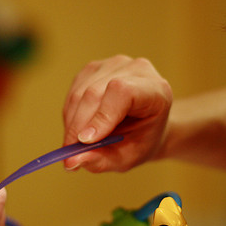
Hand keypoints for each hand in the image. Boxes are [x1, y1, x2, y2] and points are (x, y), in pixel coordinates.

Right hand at [63, 55, 171, 171]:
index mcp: (156, 90)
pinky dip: (70, 114)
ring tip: (76, 145)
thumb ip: (102, 161)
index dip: (101, 116)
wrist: (147, 125)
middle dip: (78, 126)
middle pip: (95, 93)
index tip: (85, 142)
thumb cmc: (142, 141)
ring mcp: (114, 64)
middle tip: (70, 154)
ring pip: (80, 93)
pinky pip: (73, 91)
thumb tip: (72, 160)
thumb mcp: (128, 159)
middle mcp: (136, 69)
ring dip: (72, 122)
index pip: (123, 92)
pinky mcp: (95, 68)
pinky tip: (79, 128)